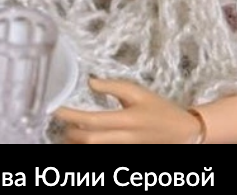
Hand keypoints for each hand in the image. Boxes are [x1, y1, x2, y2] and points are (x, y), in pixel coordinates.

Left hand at [54, 77, 202, 143]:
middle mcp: (122, 139)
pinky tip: (79, 138)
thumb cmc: (159, 109)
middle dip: (68, 133)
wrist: (182, 133)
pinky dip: (87, 146)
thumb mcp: (138, 92)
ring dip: (75, 143)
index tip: (54, 108)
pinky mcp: (124, 153)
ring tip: (65, 130)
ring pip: (92, 151)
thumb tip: (89, 82)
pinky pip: (101, 151)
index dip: (69, 116)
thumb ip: (112, 87)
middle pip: (87, 141)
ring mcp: (123, 149)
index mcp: (126, 121)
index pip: (91, 121)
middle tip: (58, 120)